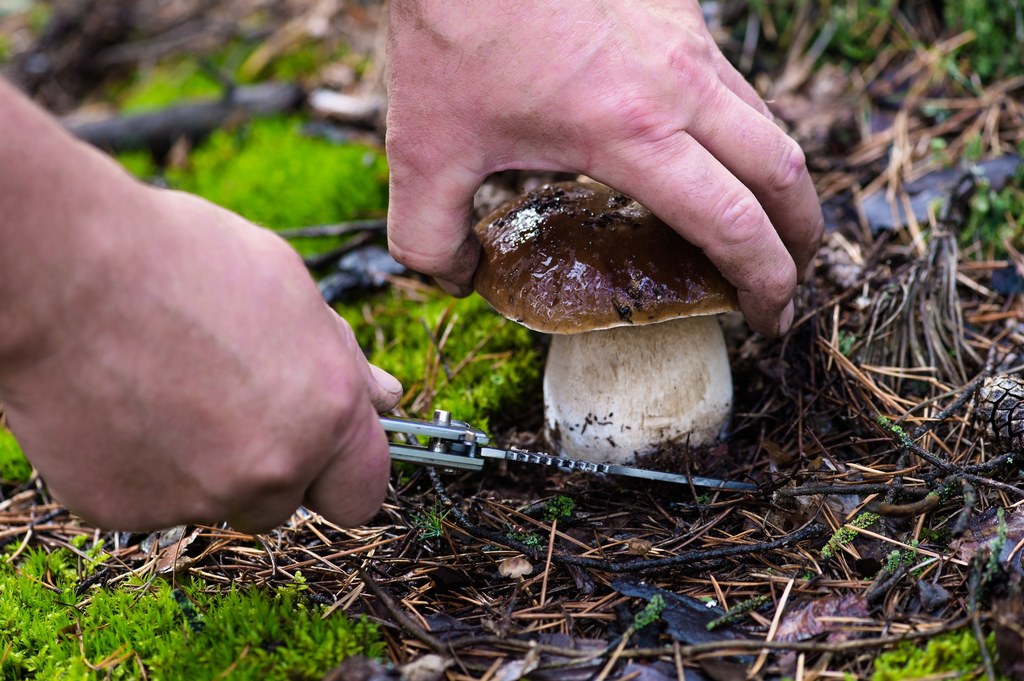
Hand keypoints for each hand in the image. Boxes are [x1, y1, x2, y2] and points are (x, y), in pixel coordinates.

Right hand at [0, 87, 400, 531]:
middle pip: (286, 500)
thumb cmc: (181, 261)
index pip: (364, 492)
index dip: (344, 470)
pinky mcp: (124, 509)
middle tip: (227, 399)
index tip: (324, 453)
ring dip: (205, 465)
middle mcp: (271, 469)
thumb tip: (386, 398)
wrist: (64, 271)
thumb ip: (344, 361)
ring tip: (166, 388)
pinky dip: (141, 467)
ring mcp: (196, 497)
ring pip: (217, 500)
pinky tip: (122, 404)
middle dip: (269, 463)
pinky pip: (150, 499)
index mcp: (326, 415)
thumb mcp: (290, 290)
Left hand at [385, 0, 822, 335]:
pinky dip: (741, 132)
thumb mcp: (421, 154)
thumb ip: (429, 240)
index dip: (765, 282)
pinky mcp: (676, 9)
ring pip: (766, 122)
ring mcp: (685, 40)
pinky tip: (705, 152)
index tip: (767, 319)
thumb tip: (460, 279)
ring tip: (759, 223)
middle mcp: (678, 86)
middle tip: (785, 279)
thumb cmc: (447, 35)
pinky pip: (731, 82)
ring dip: (777, 182)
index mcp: (631, 134)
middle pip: (782, 172)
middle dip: (800, 239)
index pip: (733, 224)